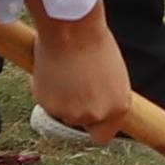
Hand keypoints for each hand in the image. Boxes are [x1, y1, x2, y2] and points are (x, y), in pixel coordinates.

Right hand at [26, 2, 133, 141]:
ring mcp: (71, 113)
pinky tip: (53, 69)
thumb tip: (98, 104)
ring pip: (62, 112)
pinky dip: (47, 89)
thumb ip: (106, 95)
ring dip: (61, 97)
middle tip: (75, 80)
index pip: (103, 136)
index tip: (89, 112)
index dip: (95, 123)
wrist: (72, 28)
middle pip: (81, 122)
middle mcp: (97, 115)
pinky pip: (46, 101)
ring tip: (65, 71)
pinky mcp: (48, 105)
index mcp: (119, 107)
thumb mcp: (113, 74)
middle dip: (77, 106)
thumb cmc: (95, 42)